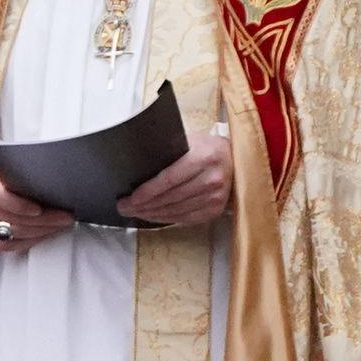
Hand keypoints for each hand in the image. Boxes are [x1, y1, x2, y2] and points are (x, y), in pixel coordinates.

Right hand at [0, 155, 69, 253]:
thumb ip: (10, 162)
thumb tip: (41, 159)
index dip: (20, 206)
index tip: (40, 209)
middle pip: (14, 218)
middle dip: (45, 220)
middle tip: (66, 217)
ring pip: (14, 233)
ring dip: (42, 231)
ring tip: (60, 225)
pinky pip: (8, 245)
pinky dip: (29, 241)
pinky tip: (44, 234)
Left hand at [117, 131, 232, 227]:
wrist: (235, 160)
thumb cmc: (206, 148)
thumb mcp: (189, 141)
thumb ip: (168, 152)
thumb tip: (136, 164)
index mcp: (202, 158)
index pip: (168, 179)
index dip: (147, 192)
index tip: (130, 198)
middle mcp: (211, 179)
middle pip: (169, 198)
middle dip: (143, 205)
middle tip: (124, 208)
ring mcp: (215, 197)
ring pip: (176, 211)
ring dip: (152, 215)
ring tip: (135, 213)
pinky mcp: (215, 210)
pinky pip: (185, 219)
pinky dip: (167, 219)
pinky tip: (154, 217)